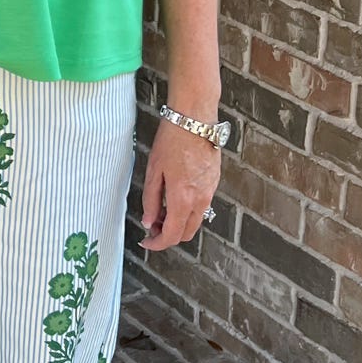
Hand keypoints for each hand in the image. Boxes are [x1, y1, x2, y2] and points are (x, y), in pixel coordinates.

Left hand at [138, 118, 219, 250]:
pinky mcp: (214, 182)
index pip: (172, 235)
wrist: (195, 119)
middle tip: (152, 225)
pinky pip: (202, 206)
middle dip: (168, 235)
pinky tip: (175, 197)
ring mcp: (210, 191)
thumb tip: (149, 221)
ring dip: (178, 222)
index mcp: (182, 199)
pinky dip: (188, 210)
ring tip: (161, 209)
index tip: (147, 241)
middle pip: (186, 233)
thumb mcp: (154, 171)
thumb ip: (150, 200)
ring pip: (195, 221)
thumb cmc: (173, 140)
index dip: (157, 243)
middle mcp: (200, 199)